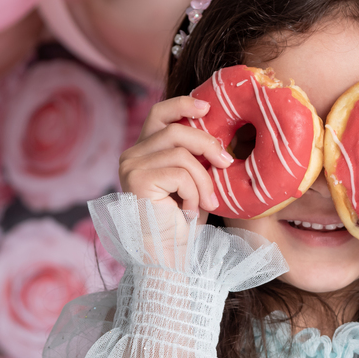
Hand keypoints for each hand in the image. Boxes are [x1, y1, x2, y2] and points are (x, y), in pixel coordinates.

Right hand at [119, 95, 233, 224]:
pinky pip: (180, 174)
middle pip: (176, 130)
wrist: (169, 253)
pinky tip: (189, 211)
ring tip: (208, 202)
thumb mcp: (193, 180)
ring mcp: (131, 167)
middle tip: (227, 163)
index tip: (207, 107)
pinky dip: (194, 193)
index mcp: (144, 150)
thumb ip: (196, 156)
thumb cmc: (183, 220)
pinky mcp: (138, 181)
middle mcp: (131, 155)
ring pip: (182, 154)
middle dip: (208, 144)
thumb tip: (221, 136)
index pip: (159, 113)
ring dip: (204, 179)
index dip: (183, 104)